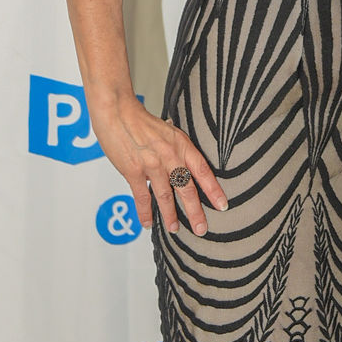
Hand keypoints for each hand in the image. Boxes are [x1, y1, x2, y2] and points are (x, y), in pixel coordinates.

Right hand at [91, 90, 227, 236]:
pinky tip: (148, 223)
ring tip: (175, 229)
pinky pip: (142, 196)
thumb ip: (176, 150)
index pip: (203, 170)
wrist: (118, 112)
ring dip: (171, 215)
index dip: (213, 189)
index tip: (223, 204)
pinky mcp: (133, 171)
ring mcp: (152, 164)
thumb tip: (184, 166)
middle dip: (195, 211)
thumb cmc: (141, 121)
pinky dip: (145, 212)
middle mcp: (170, 155)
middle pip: (187, 188)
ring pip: (166, 196)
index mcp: (181, 144)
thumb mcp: (168, 131)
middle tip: (202, 228)